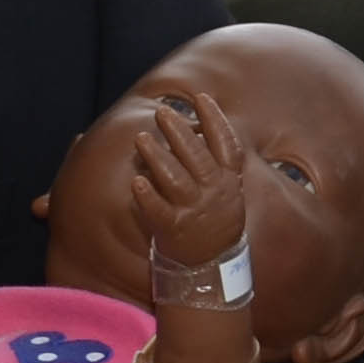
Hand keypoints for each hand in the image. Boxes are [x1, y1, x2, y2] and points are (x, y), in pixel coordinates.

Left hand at [131, 88, 252, 271]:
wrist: (212, 264)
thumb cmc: (214, 218)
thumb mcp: (226, 190)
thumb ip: (214, 160)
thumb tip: (197, 127)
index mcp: (228, 180)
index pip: (226, 145)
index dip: (216, 120)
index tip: (202, 98)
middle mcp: (213, 193)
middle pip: (197, 157)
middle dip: (179, 132)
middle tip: (162, 113)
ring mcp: (194, 211)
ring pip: (175, 180)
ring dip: (157, 157)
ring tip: (141, 139)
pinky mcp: (173, 229)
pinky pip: (158, 210)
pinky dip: (147, 196)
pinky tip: (136, 182)